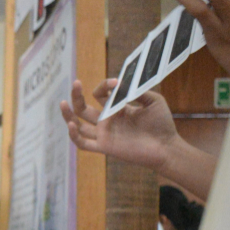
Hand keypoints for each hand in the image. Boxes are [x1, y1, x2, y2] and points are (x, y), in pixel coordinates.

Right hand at [59, 79, 179, 171]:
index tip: (116, 82)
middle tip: (76, 83)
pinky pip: (83, 143)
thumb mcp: (153, 100)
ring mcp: (105, 134)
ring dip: (68, 114)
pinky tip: (71, 124)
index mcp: (117, 109)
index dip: (105, 86)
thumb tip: (121, 83)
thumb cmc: (162, 124)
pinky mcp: (105, 146)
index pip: (100, 95)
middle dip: (77, 95)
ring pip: (78, 125)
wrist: (167, 147)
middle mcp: (108, 121)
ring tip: (62, 102)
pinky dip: (74, 135)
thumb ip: (137, 91)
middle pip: (84, 108)